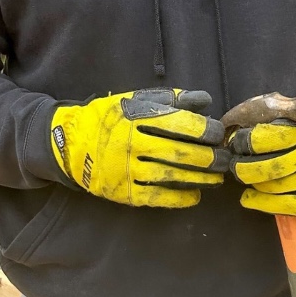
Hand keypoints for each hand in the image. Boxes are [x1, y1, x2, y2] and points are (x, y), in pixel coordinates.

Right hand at [50, 88, 229, 207]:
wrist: (70, 143)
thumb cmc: (110, 118)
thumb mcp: (136, 99)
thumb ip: (172, 99)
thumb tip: (206, 101)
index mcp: (136, 116)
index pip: (180, 124)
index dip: (206, 130)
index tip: (218, 133)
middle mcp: (132, 144)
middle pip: (180, 152)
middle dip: (210, 157)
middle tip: (225, 159)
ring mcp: (127, 170)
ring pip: (172, 176)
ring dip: (201, 179)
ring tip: (217, 179)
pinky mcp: (124, 192)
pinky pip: (158, 198)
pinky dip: (180, 198)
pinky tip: (195, 195)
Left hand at [228, 105, 295, 216]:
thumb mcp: (294, 111)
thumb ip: (272, 109)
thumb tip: (238, 119)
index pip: (269, 138)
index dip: (248, 141)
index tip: (238, 141)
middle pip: (270, 167)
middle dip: (244, 166)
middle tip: (235, 163)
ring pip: (272, 187)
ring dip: (252, 182)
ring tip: (246, 176)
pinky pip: (282, 205)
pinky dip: (260, 202)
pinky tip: (248, 197)